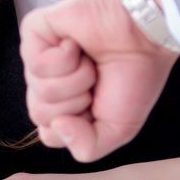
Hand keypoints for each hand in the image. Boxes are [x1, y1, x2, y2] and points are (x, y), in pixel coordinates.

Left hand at [22, 0, 179, 161]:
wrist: (146, 36)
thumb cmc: (136, 75)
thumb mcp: (118, 130)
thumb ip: (87, 148)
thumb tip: (58, 125)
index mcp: (65, 103)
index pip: (50, 134)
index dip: (77, 127)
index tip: (100, 105)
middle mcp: (48, 81)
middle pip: (41, 116)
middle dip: (77, 103)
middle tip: (97, 80)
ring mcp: (38, 56)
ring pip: (39, 92)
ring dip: (76, 80)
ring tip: (91, 61)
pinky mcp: (33, 32)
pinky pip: (36, 66)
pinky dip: (65, 60)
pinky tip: (78, 45)